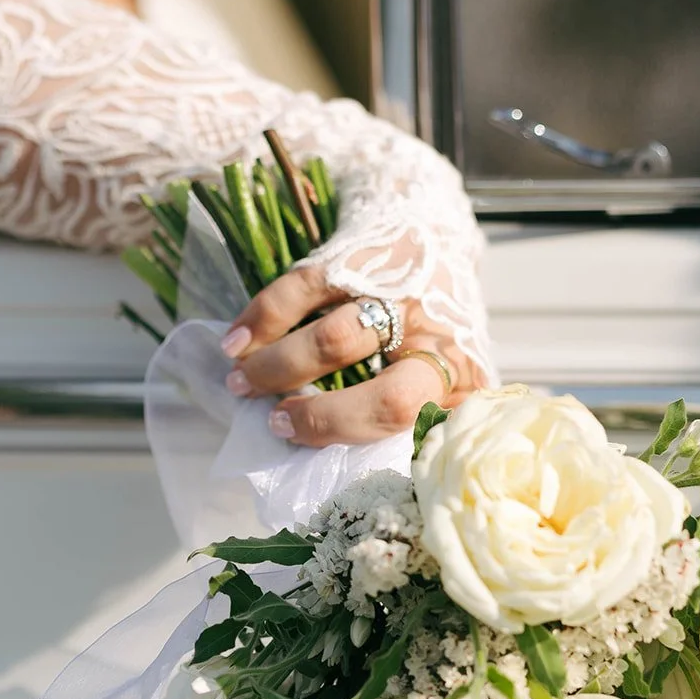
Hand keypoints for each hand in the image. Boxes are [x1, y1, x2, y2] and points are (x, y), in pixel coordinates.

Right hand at [218, 265, 483, 446]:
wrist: (435, 228)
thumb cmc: (435, 318)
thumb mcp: (451, 368)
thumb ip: (423, 415)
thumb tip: (361, 469)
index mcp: (462, 377)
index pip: (432, 433)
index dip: (379, 452)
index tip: (323, 455)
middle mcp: (439, 339)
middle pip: (390, 398)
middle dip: (324, 420)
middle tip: (275, 424)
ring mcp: (400, 295)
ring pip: (337, 342)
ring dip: (278, 368)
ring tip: (239, 383)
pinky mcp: (361, 256)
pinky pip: (305, 291)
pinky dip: (264, 319)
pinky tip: (236, 341)